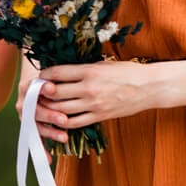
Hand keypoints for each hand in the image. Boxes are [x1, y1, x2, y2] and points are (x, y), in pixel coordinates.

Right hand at [17, 61, 71, 143]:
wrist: (38, 84)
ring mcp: (25, 116)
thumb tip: (53, 85)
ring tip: (64, 137)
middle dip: (49, 115)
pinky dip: (42, 149)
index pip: (33, 88)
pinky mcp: (30, 128)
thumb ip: (55, 80)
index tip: (52, 88)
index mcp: (27, 87)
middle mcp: (23, 102)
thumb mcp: (52, 76)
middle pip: (34, 110)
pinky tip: (49, 159)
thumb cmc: (51, 79)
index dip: (42, 89)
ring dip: (49, 132)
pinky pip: (34, 139)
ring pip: (35, 126)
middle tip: (64, 119)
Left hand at [35, 60, 161, 138]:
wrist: (150, 87)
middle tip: (36, 92)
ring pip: (62, 109)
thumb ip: (83, 69)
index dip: (43, 75)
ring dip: (49, 108)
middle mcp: (89, 88)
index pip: (57, 73)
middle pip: (55, 92)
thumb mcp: (104, 64)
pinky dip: (63, 122)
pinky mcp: (100, 116)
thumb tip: (61, 71)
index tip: (39, 76)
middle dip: (42, 92)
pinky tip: (58, 119)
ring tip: (43, 105)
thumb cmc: (127, 72)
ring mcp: (94, 104)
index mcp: (89, 71)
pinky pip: (75, 122)